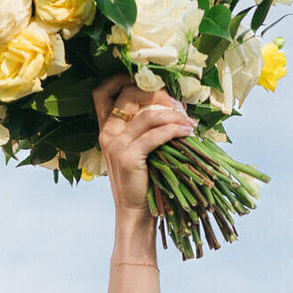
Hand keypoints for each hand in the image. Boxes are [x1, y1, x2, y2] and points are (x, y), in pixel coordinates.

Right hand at [93, 74, 194, 217]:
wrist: (134, 214)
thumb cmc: (141, 182)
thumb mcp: (137, 152)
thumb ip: (144, 130)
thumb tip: (173, 106)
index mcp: (106, 129)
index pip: (102, 93)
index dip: (121, 79)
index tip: (147, 81)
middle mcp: (107, 133)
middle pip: (129, 95)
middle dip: (158, 94)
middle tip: (178, 105)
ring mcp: (116, 144)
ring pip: (148, 114)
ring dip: (173, 114)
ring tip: (189, 122)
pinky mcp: (129, 156)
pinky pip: (156, 134)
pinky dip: (174, 130)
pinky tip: (187, 132)